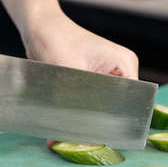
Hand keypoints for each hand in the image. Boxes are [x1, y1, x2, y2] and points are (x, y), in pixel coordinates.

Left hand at [20, 11, 138, 146]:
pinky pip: (88, 105)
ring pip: (100, 109)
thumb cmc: (57, 40)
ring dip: (83, 122)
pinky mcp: (91, 84)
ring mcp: (106, 78)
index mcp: (125, 65)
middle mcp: (120, 72)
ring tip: (65, 134)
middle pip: (114, 108)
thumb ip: (79, 102)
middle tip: (77, 138)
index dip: (113, 121)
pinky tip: (60, 129)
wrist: (39, 28)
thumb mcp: (71, 73)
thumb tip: (78, 130)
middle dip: (94, 125)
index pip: (128, 102)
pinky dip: (75, 116)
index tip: (96, 136)